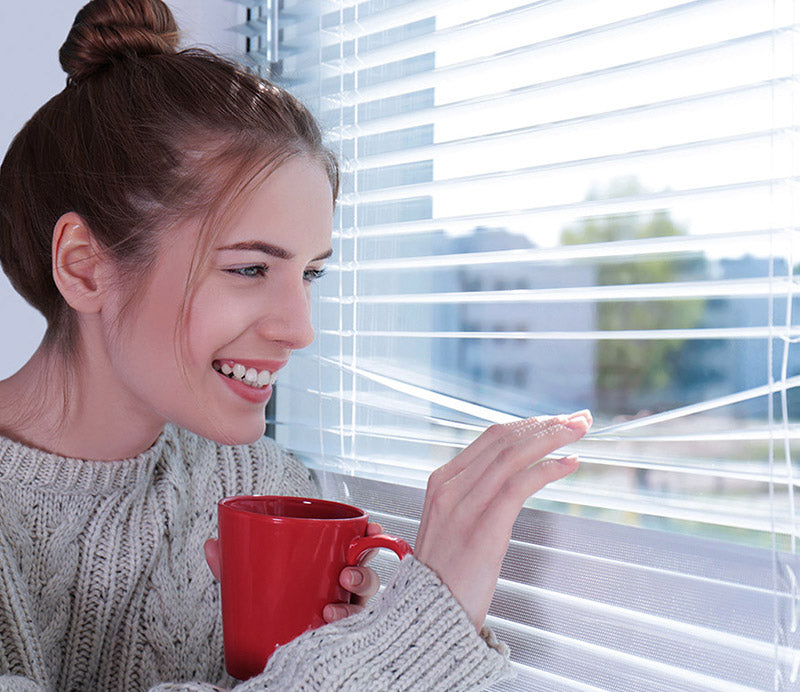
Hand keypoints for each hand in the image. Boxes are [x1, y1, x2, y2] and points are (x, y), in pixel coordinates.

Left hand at [204, 523, 383, 623]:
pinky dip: (344, 631)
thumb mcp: (254, 584)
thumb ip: (236, 565)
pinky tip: (329, 627)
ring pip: (363, 609)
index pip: (360, 551)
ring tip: (330, 609)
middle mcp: (345, 595)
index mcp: (333, 571)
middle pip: (368, 580)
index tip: (373, 530)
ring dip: (352, 608)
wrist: (264, 658)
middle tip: (345, 574)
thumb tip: (212, 544)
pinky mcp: (336, 641)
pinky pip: (352, 636)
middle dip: (364, 573)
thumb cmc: (271, 612)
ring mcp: (344, 620)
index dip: (372, 539)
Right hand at [414, 410, 591, 630]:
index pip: (491, 439)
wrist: (427, 618)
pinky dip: (548, 469)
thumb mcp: (453, 524)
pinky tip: (569, 463)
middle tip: (578, 420)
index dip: (528, 424)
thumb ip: (474, 496)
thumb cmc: (446, 575)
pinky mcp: (482, 528)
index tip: (555, 421)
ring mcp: (463, 506)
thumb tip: (513, 477)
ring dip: (552, 438)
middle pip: (505, 440)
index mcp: (442, 482)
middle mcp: (450, 487)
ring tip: (579, 431)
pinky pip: (519, 486)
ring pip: (514, 456)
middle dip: (546, 425)